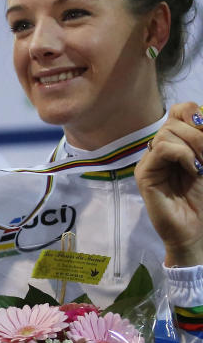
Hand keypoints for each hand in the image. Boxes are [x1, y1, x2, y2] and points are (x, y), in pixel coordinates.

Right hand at [136, 102, 202, 266]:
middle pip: (173, 120)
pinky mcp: (144, 173)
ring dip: (192, 146)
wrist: (197, 231)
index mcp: (178, 143)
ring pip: (166, 133)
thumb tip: (200, 118)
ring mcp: (150, 161)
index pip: (179, 112)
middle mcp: (161, 149)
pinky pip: (161, 149)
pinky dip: (182, 154)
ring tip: (201, 168)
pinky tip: (193, 170)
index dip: (193, 113)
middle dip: (198, 134)